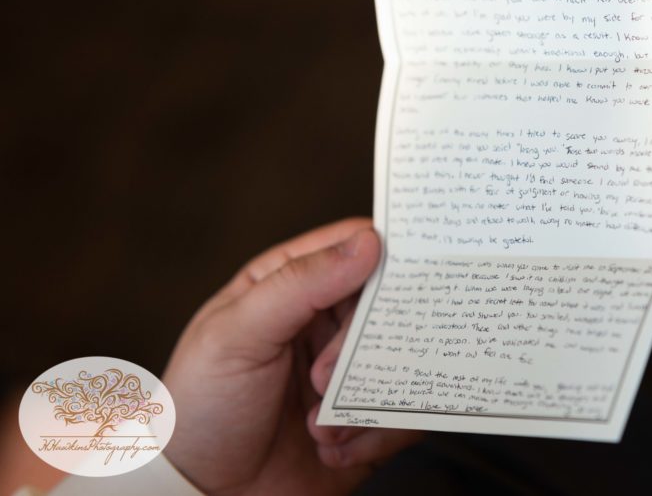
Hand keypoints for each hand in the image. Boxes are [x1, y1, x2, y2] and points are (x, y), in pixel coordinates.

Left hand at [162, 218, 420, 494]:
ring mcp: (349, 371)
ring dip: (365, 396)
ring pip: (402, 360)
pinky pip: (403, 412)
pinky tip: (330, 449)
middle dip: (363, 345)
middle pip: (387, 305)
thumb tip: (368, 243)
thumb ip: (300, 284)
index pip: (354, 247)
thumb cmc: (200, 408)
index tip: (410, 268)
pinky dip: (373, 434)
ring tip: (317, 425)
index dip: (386, 253)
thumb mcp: (237, 334)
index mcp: (291, 285)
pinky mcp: (367, 417)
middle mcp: (326, 323)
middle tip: (324, 377)